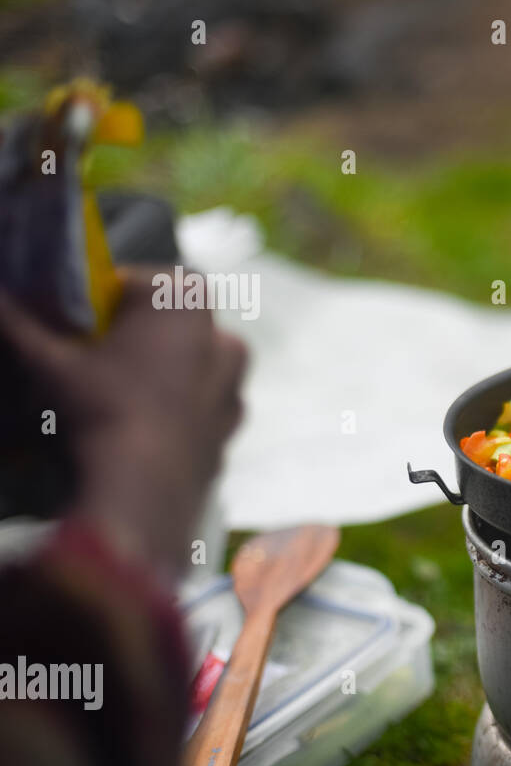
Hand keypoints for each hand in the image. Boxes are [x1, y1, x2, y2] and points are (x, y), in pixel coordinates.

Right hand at [0, 268, 246, 578]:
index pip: (142, 281)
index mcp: (185, 302)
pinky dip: (185, 407)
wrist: (147, 484)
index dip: (108, 299)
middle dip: (143, 333)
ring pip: (198, 362)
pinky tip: (152, 423)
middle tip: (101, 357)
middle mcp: (222, 335)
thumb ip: (19, 323)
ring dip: (170, 369)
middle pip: (175, 321)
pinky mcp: (234, 425)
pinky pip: (207, 404)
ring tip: (127, 392)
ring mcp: (235, 383)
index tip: (84, 323)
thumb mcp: (50, 362)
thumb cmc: (103, 406)